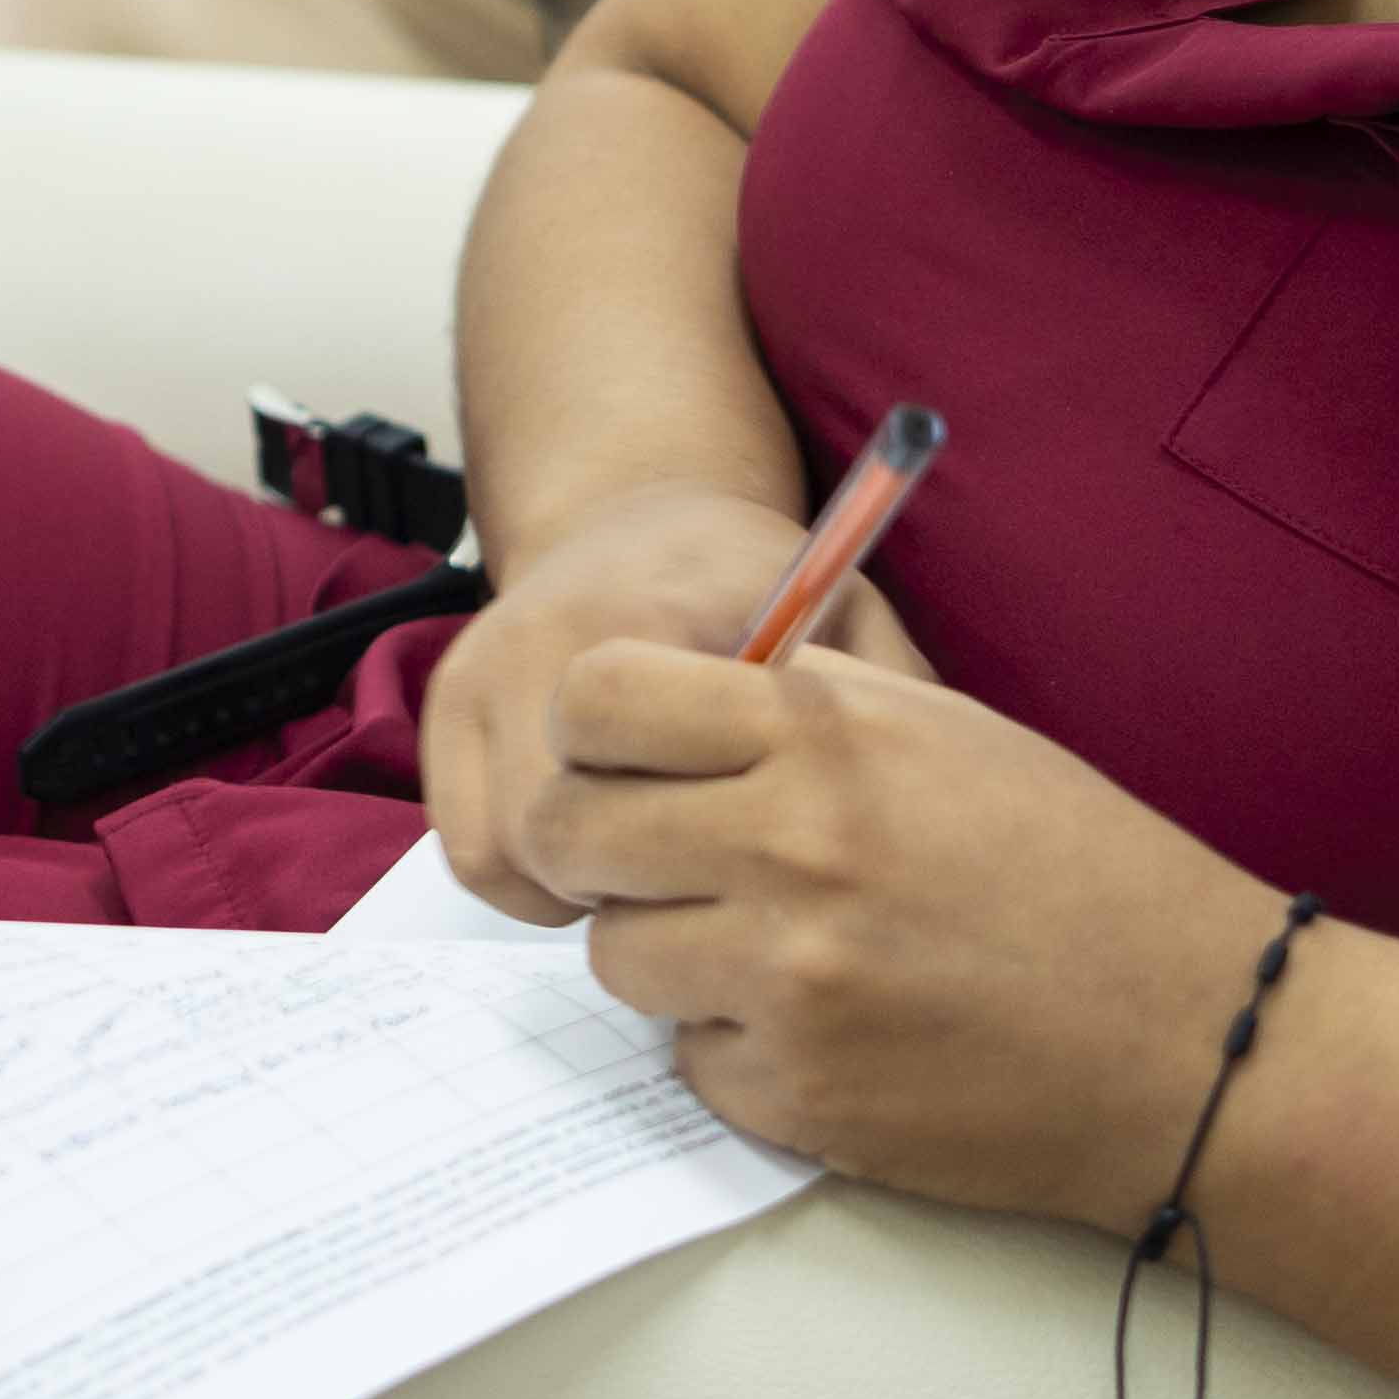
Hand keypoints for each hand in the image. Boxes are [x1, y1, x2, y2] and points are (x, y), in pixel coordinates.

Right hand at [420, 486, 924, 926]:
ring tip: (649, 860)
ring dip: (576, 886)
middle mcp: (545, 636)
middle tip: (702, 881)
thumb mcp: (845, 615)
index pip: (653, 781)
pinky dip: (525, 874)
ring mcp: (477, 673)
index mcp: (657, 615)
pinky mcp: (440, 709)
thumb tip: (958, 821)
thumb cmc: (755, 584)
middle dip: (635, 885)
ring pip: (508, 856)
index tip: (757, 854)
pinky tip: (592, 849)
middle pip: (564, 835)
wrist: (634, 513)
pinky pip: (466, 850)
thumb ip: (893, 700)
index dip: (708, 848)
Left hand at [534, 637, 1292, 1231]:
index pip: (597, 698)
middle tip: (655, 866)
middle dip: (598, 849)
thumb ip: (802, 701)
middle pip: (571, 833)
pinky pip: (688, 1059)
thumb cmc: (1079, 871)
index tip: (614, 758)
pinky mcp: (799, 1092)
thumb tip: (675, 687)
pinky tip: (828, 1029)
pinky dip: (736, 1049)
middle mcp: (790, 847)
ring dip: (671, 955)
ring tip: (773, 950)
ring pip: (616, 957)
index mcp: (821, 735)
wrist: (1196, 1041)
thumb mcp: (945, 732)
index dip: (589, 730)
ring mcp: (789, 979)